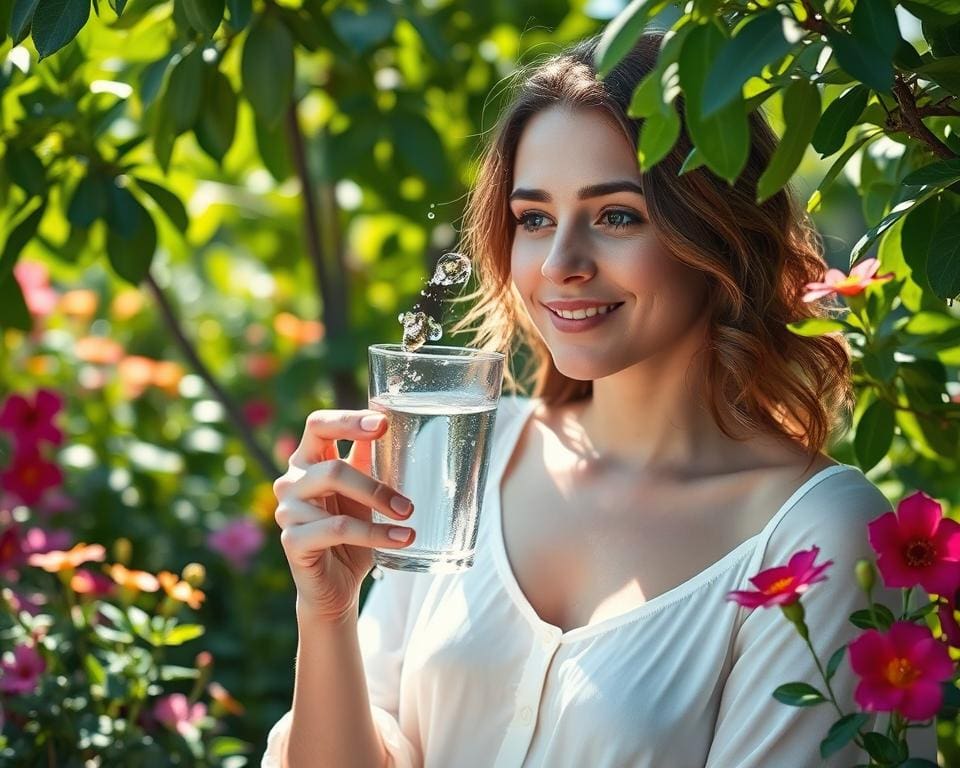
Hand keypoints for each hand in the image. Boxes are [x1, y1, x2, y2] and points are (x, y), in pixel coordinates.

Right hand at [273, 410, 414, 624]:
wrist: (337, 585)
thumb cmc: (351, 533)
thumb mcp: (364, 493)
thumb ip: (368, 461)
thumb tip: (390, 422)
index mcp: (308, 461)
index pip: (318, 425)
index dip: (348, 420)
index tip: (383, 422)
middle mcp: (291, 481)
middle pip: (331, 466)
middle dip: (374, 484)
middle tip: (408, 505)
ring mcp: (287, 510)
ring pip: (333, 493)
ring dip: (377, 505)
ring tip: (409, 521)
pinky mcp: (291, 540)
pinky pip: (337, 529)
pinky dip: (373, 534)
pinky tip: (400, 540)